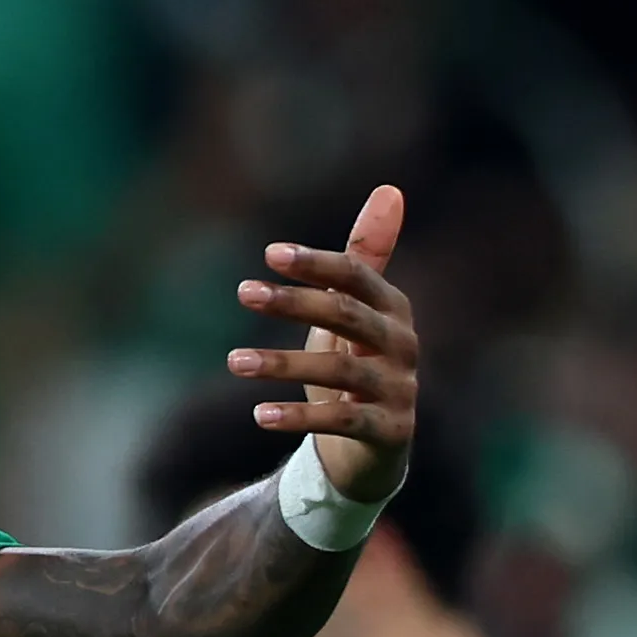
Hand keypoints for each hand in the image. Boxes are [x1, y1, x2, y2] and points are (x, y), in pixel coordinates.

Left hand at [227, 184, 418, 503]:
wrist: (372, 447)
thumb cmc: (354, 367)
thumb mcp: (352, 313)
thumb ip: (363, 259)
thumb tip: (389, 189)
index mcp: (393, 309)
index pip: (357, 276)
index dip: (316, 263)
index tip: (269, 254)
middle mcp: (403, 345)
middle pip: (348, 316)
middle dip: (295, 302)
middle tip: (244, 292)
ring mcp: (400, 389)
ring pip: (340, 372)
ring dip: (283, 364)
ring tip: (233, 361)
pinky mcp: (390, 432)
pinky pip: (341, 421)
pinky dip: (299, 417)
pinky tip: (259, 414)